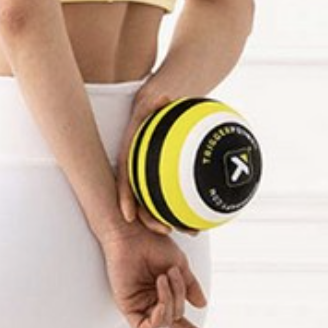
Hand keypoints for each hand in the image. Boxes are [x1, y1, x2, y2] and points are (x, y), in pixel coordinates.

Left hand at [99, 220, 209, 327]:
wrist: (133, 233)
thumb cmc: (152, 243)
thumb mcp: (179, 264)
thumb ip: (189, 285)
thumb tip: (201, 305)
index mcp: (163, 292)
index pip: (178, 317)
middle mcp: (151, 300)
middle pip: (175, 316)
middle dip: (179, 297)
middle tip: (173, 272)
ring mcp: (139, 304)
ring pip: (163, 322)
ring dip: (169, 302)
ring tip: (163, 277)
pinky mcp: (126, 306)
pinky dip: (157, 319)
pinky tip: (159, 302)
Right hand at [115, 85, 200, 236]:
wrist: (158, 110)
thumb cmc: (154, 108)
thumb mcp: (152, 102)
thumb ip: (155, 103)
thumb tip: (163, 97)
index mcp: (130, 158)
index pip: (124, 180)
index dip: (125, 198)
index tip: (129, 216)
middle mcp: (138, 172)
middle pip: (142, 201)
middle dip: (151, 220)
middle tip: (167, 230)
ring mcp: (151, 178)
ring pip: (159, 205)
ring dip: (173, 220)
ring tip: (192, 231)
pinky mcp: (165, 180)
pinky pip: (174, 197)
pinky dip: (186, 207)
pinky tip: (204, 216)